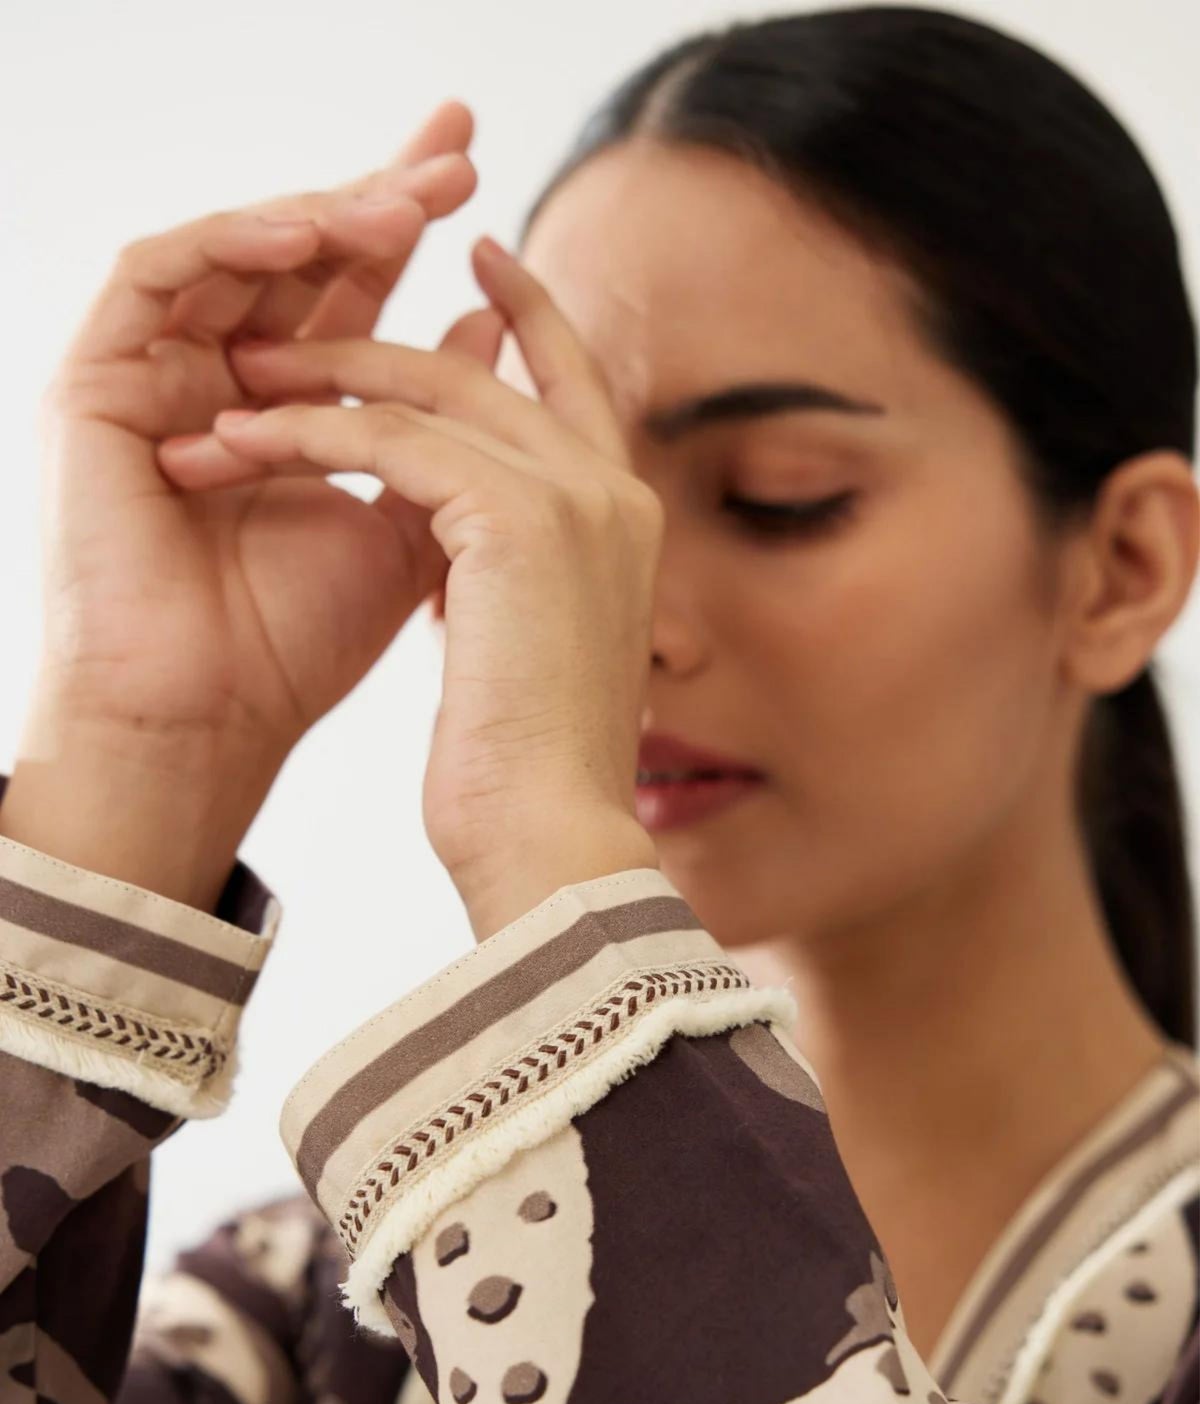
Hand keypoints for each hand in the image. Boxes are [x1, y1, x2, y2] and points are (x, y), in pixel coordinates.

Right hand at [20, 102, 489, 837]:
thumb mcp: (404, 521)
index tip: (488, 187)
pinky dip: (227, 245)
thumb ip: (446, 427)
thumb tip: (498, 321)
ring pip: (233, 255)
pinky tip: (304, 236)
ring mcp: (149, 377)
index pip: (350, 296)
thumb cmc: (297, 644)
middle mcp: (213, 380)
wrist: (210, 721)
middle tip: (460, 150)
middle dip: (380, 199)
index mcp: (284, 412)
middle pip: (297, 258)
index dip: (409, 235)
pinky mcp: (94, 383)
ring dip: (321, 217)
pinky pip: (154, 275)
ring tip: (403, 201)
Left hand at [204, 236, 662, 931]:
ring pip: (431, 392)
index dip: (526, 317)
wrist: (552, 841)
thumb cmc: (524, 774)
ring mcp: (576, 498)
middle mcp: (615, 492)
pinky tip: (244, 440)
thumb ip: (509, 574)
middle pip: (487, 370)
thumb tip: (455, 542)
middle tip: (285, 336)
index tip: (477, 264)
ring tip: (237, 386)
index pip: (572, 384)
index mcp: (625, 522)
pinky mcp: (519, 518)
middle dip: (377, 344)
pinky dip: (310, 434)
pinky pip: (394, 441)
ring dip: (321, 382)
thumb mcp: (524, 648)